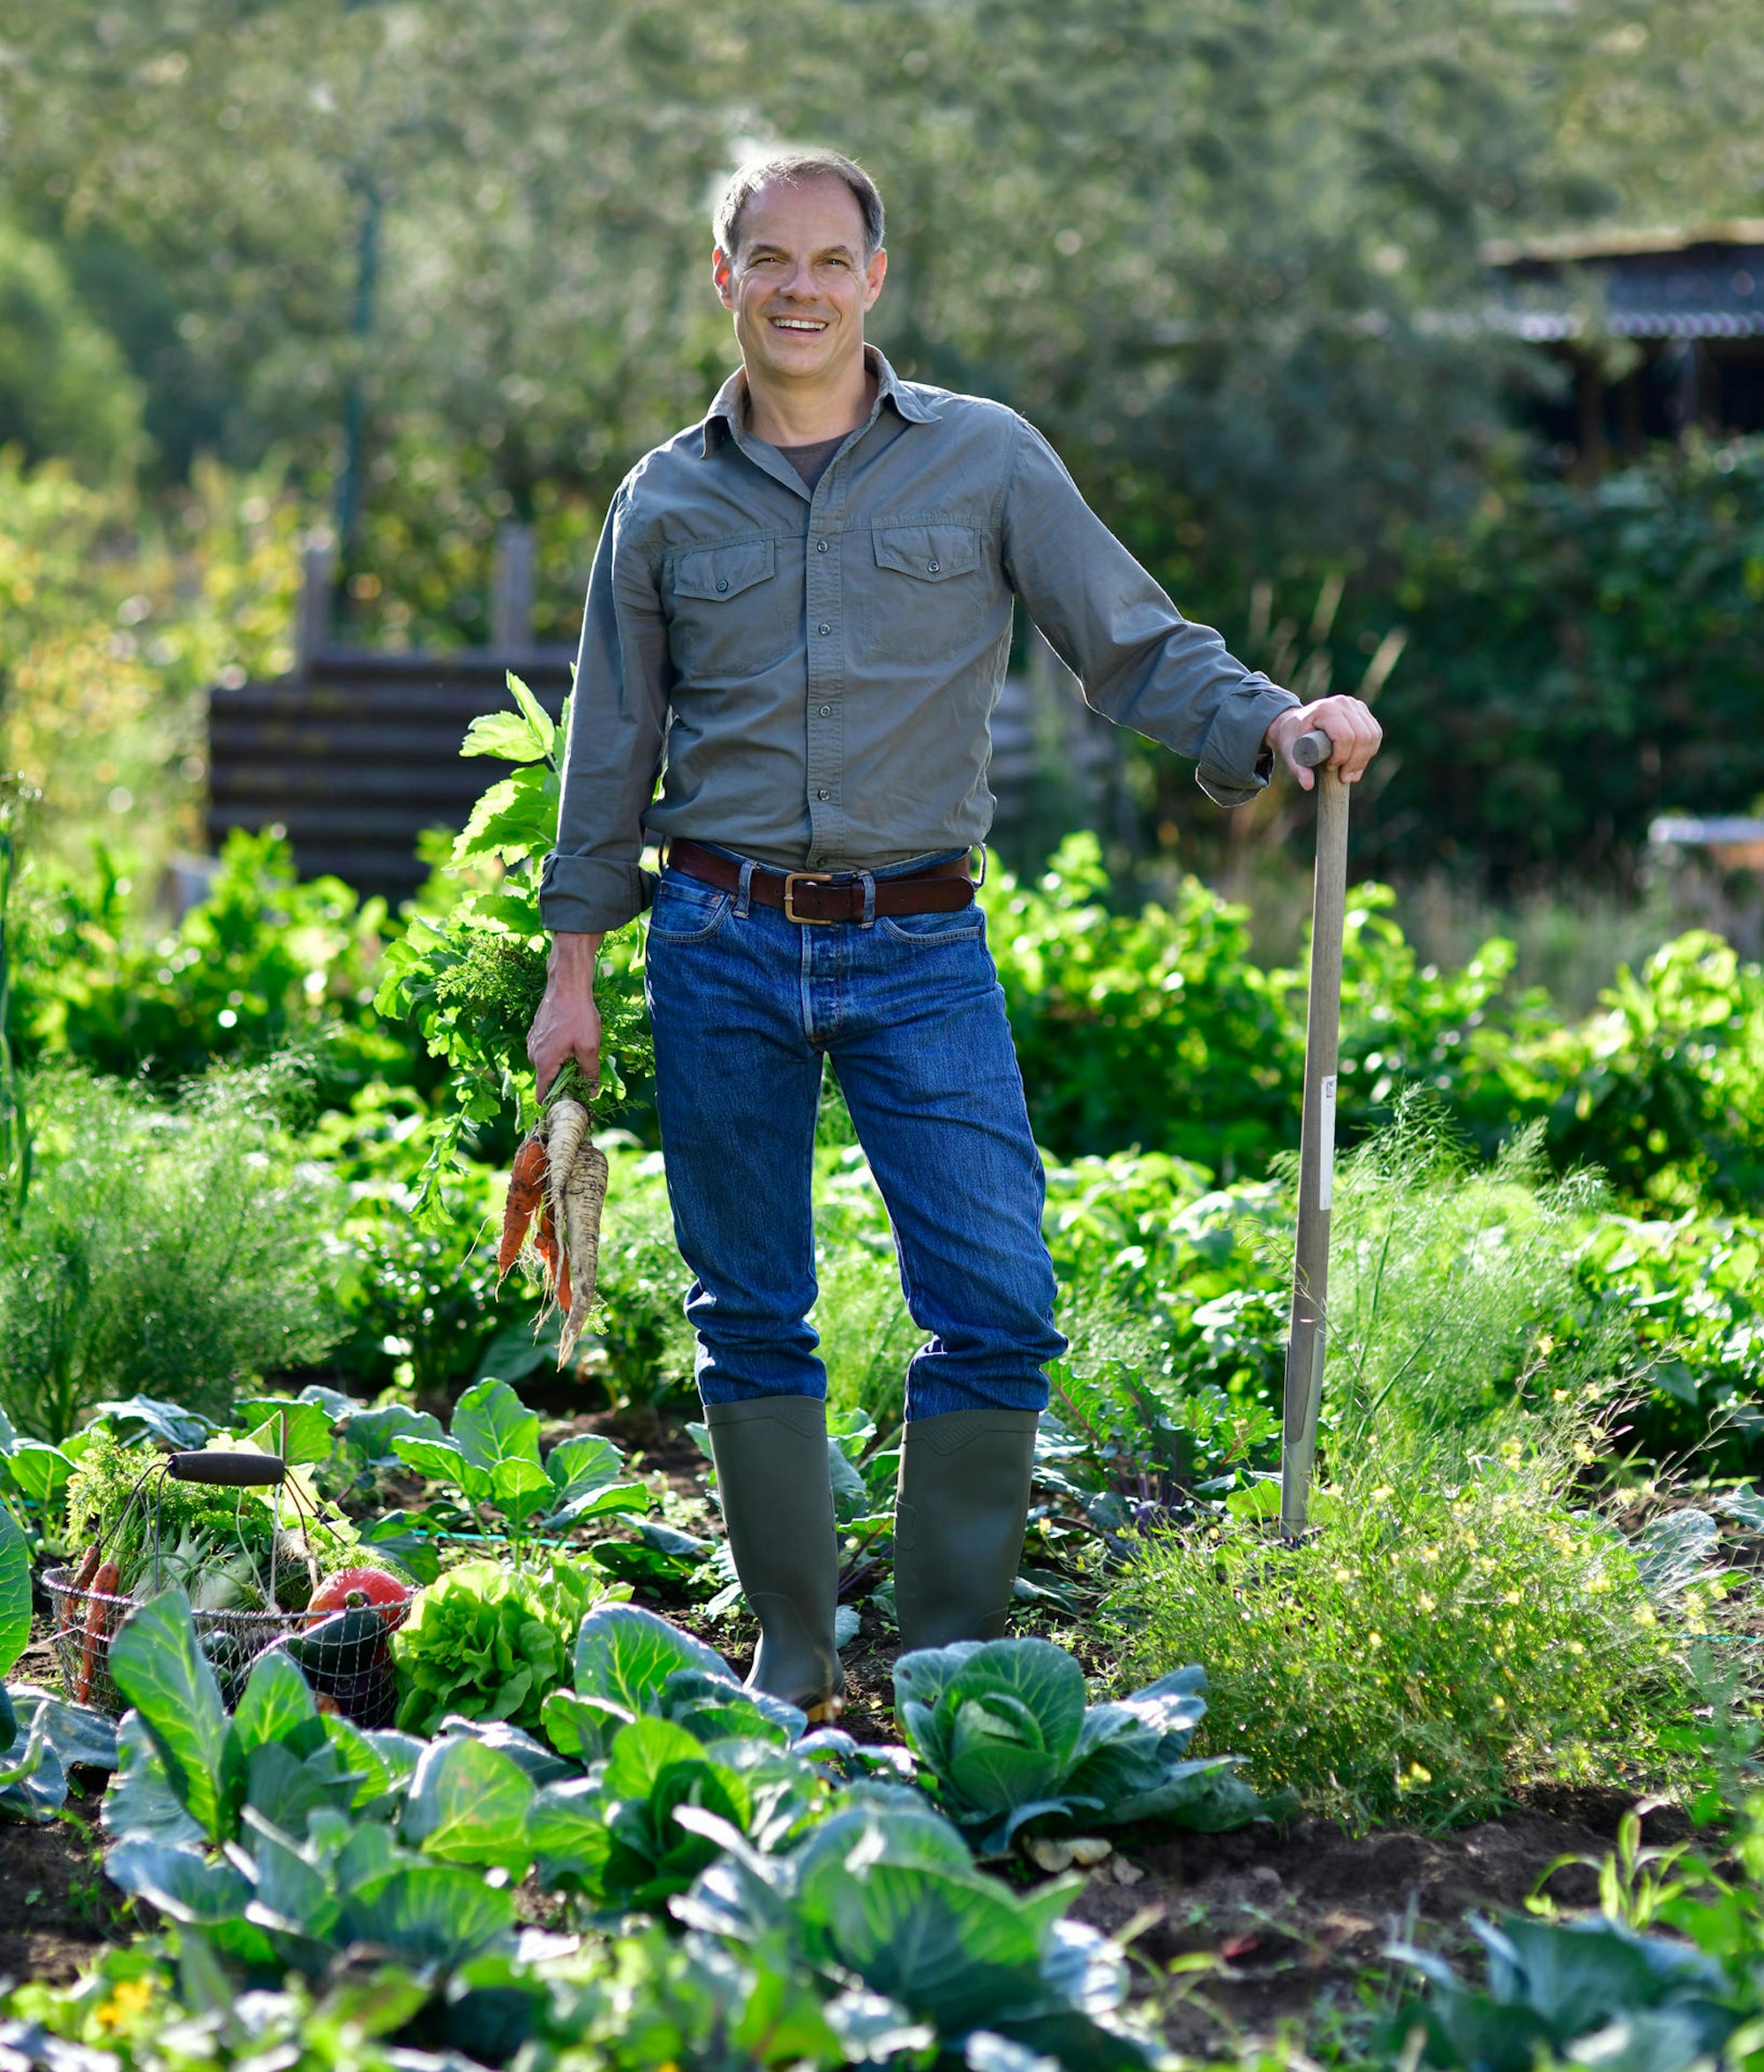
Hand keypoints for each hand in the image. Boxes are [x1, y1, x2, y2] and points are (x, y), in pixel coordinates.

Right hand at [527, 931, 603, 1098]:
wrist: (567, 986)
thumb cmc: (578, 1016)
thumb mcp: (589, 1048)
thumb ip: (590, 1074)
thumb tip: (592, 1094)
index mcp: (544, 1063)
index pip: (543, 1095)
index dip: (557, 1103)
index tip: (573, 1102)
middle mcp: (533, 1055)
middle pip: (547, 1080)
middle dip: (564, 1082)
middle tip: (585, 1076)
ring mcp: (533, 1043)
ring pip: (548, 1065)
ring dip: (563, 1065)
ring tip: (580, 1054)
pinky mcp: (536, 1033)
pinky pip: (546, 1051)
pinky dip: (559, 1053)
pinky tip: (573, 1041)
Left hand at [1265, 695, 1382, 791]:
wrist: (1295, 723)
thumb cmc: (1292, 738)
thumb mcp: (1290, 753)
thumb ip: (1297, 769)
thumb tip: (1308, 786)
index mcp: (1325, 709)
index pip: (1344, 736)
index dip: (1341, 757)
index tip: (1330, 768)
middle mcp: (1343, 703)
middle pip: (1362, 736)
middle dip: (1355, 762)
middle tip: (1344, 778)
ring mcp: (1355, 705)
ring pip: (1372, 736)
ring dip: (1364, 759)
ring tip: (1350, 774)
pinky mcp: (1363, 711)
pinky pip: (1375, 734)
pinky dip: (1369, 751)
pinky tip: (1358, 763)